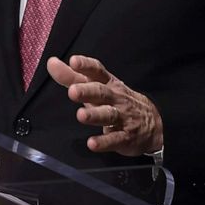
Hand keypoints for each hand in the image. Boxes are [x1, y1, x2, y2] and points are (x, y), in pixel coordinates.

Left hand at [47, 55, 162, 156]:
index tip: (74, 61)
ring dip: (95, 115)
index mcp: (108, 84)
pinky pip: (115, 140)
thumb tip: (51, 63)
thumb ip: (72, 76)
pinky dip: (104, 142)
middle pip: (102, 92)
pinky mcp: (125, 138)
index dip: (86, 66)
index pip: (98, 71)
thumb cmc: (116, 100)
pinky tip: (92, 143)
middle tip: (72, 91)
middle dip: (87, 91)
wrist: (153, 123)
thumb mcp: (97, 86)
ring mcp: (122, 118)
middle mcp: (115, 98)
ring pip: (109, 115)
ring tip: (81, 115)